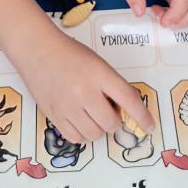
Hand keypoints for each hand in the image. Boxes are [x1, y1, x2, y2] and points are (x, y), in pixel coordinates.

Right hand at [25, 30, 154, 144]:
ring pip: (95, 134)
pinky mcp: (53, 116)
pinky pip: (76, 138)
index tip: (150, 126)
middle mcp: (85, 92)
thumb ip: (112, 86)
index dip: (142, 117)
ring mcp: (68, 106)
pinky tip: (79, 119)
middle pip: (111, 123)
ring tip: (90, 112)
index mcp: (100, 75)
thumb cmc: (71, 54)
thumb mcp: (98, 64)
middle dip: (113, 119)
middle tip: (106, 108)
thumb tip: (124, 111)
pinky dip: (82, 133)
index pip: (128, 100)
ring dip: (98, 128)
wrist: (37, 50)